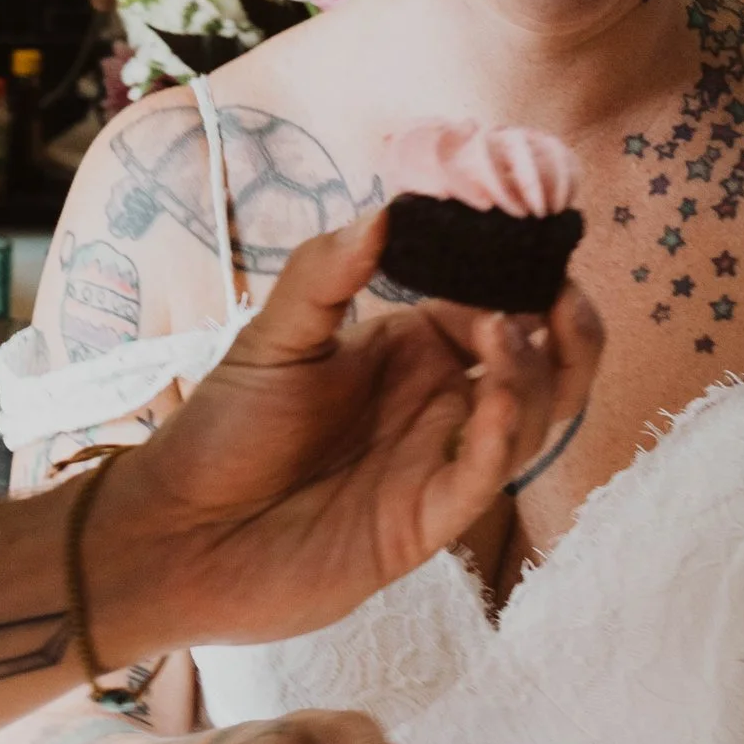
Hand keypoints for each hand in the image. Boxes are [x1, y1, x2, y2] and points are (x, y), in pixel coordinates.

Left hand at [102, 215, 600, 650]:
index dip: (516, 277)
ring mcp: (437, 462)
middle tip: (559, 294)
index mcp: (411, 349)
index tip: (525, 240)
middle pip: (539, 364)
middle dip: (565, 326)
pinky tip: (493, 397)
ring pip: (530, 419)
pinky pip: (484, 477)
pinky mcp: (426, 522)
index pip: (492, 303)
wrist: (179, 534)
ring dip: (533, 374)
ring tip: (505, 334)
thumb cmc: (223, 431)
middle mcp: (437, 401)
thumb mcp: (273, 338)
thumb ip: (328, 273)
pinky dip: (501, 437)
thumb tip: (386, 209)